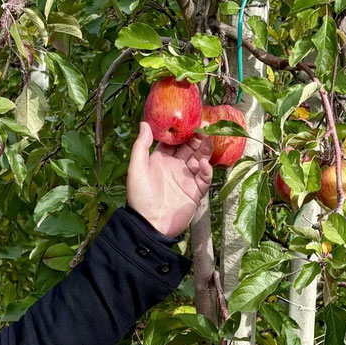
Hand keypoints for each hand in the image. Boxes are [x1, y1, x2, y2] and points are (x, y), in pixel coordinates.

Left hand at [125, 122, 212, 239]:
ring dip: (204, 150)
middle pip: (189, 148)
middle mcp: (175, 167)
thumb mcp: (136, 169)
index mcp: (160, 160)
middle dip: (197, 137)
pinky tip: (204, 164)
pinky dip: (207, 169)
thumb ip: (141, 146)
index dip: (181, 131)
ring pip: (200, 159)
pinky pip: (205, 177)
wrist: (151, 225)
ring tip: (209, 140)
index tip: (189, 119)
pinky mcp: (196, 191)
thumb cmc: (140, 197)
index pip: (173, 142)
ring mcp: (186, 178)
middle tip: (205, 126)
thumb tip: (145, 123)